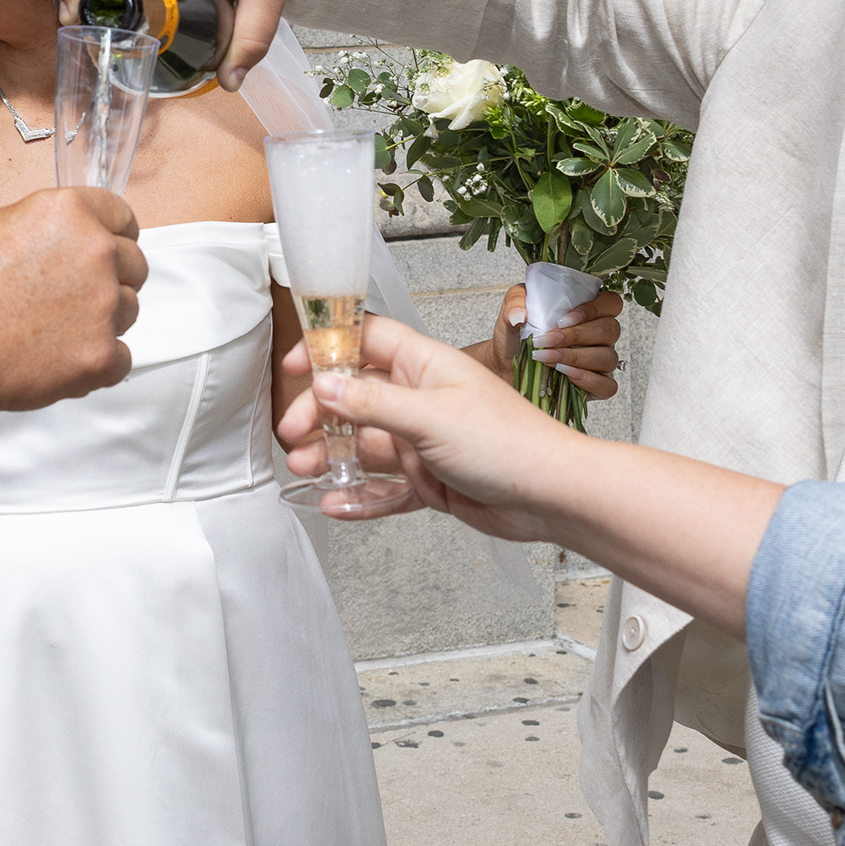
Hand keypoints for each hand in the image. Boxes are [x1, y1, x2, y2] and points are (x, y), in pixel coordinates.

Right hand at [0, 187, 144, 411]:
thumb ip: (54, 230)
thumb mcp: (2, 226)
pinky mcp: (101, 355)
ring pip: (128, 312)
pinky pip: (121, 359)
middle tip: (70, 299)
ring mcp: (103, 305)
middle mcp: (96, 252)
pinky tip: (57, 358)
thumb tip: (75, 242)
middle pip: (134, 266)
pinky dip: (95, 363)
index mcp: (71, 213)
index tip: (108, 252)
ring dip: (100, 322)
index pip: (123, 218)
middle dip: (109, 281)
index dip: (114, 237)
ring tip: (51, 331)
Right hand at [275, 312, 585, 539]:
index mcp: (424, 366)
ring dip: (332, 457)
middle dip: (321, 414)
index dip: (329, 346)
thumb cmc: (507, 442)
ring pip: (364, 446)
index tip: (296, 365)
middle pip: (355, 397)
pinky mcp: (430, 480)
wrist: (551, 495)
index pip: (367, 340)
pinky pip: (385, 487)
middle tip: (294, 434)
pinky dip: (360, 496)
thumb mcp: (430, 417)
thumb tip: (324, 385)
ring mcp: (424, 441)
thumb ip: (372, 404)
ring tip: (305, 470)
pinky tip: (335, 505)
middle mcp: (421, 399)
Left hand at [484, 282, 624, 400]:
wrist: (505, 369)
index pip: (611, 303)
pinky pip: (607, 385)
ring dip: (576, 357)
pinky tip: (563, 373)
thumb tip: (519, 314)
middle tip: (547, 341)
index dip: (594, 308)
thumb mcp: (511, 313)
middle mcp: (599, 337)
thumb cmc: (516, 339)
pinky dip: (587, 380)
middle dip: (576, 335)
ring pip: (608, 357)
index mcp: (587, 313)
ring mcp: (601, 363)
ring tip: (547, 358)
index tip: (562, 320)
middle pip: (610, 329)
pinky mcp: (598, 387)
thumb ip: (515, 301)